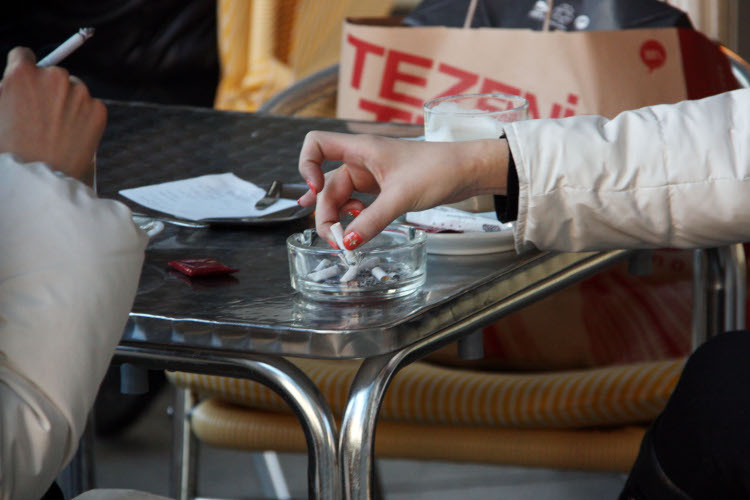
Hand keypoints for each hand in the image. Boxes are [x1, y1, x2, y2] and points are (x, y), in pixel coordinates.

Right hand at [0, 47, 105, 180]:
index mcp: (23, 73)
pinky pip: (91, 107)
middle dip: (48, 89)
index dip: (23, 70)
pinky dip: (84, 117)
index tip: (27, 83)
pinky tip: (72, 135)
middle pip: (52, 73)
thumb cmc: (10, 149)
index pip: (24, 55)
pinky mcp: (98, 110)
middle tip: (41, 116)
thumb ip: (8, 90)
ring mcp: (80, 93)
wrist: (38, 179)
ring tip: (57, 129)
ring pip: (74, 90)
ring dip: (68, 102)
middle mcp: (54, 77)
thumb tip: (14, 83)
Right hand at [298, 131, 509, 248]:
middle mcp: (360, 160)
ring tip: (343, 239)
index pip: (316, 144)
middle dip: (325, 212)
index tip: (314, 190)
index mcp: (360, 149)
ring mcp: (370, 175)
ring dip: (337, 218)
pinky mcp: (381, 188)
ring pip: (340, 196)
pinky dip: (351, 218)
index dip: (306, 165)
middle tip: (336, 241)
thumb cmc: (438, 170)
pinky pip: (356, 203)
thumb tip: (346, 243)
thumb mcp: (401, 197)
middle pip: (326, 184)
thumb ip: (371, 221)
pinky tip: (354, 228)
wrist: (467, 170)